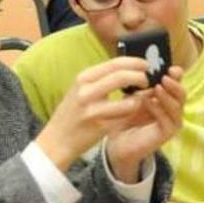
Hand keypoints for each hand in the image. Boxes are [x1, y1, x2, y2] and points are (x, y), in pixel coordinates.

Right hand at [34, 57, 159, 171]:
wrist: (57, 140)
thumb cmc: (72, 113)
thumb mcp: (81, 89)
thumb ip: (101, 78)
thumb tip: (128, 67)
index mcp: (83, 78)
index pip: (115, 63)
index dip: (135, 62)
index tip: (146, 65)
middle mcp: (86, 90)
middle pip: (122, 76)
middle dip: (140, 77)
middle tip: (147, 81)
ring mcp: (92, 109)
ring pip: (129, 99)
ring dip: (139, 98)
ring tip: (139, 99)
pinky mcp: (99, 126)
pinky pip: (125, 116)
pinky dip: (132, 112)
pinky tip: (131, 112)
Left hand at [103, 66, 185, 181]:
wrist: (117, 141)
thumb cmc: (125, 117)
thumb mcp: (133, 96)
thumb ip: (142, 86)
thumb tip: (146, 69)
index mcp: (166, 98)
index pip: (177, 84)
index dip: (177, 75)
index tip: (170, 68)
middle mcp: (172, 109)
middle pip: (182, 94)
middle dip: (175, 84)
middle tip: (164, 77)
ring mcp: (171, 122)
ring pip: (177, 107)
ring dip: (167, 96)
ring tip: (157, 87)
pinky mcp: (166, 134)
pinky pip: (168, 121)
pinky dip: (159, 110)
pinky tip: (148, 102)